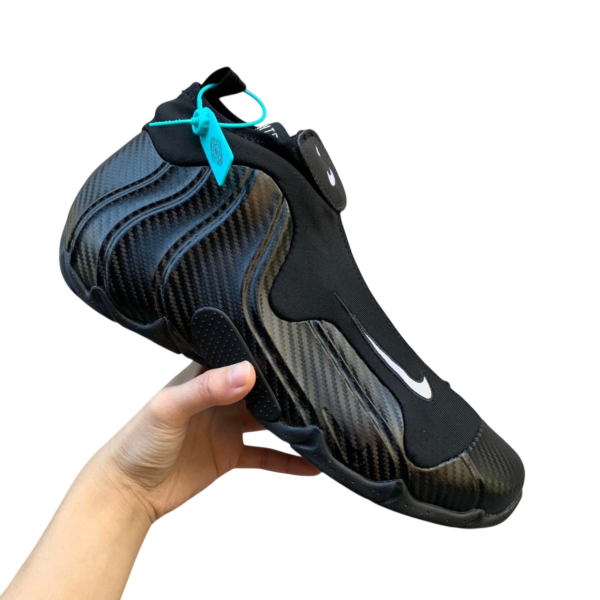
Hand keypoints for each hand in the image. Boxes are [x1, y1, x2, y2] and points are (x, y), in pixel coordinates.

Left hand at [91, 361, 318, 522]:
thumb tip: (246, 373)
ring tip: (322, 422)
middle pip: (259, 391)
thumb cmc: (135, 442)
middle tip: (318, 389)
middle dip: (285, 391)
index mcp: (202, 378)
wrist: (125, 492)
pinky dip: (287, 461)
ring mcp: (226, 429)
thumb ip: (206, 389)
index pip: (239, 361)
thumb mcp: (169, 407)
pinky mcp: (229, 456)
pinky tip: (310, 464)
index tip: (295, 356)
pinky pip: (265, 457)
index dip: (265, 358)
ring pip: (268, 422)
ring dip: (291, 424)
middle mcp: (218, 400)